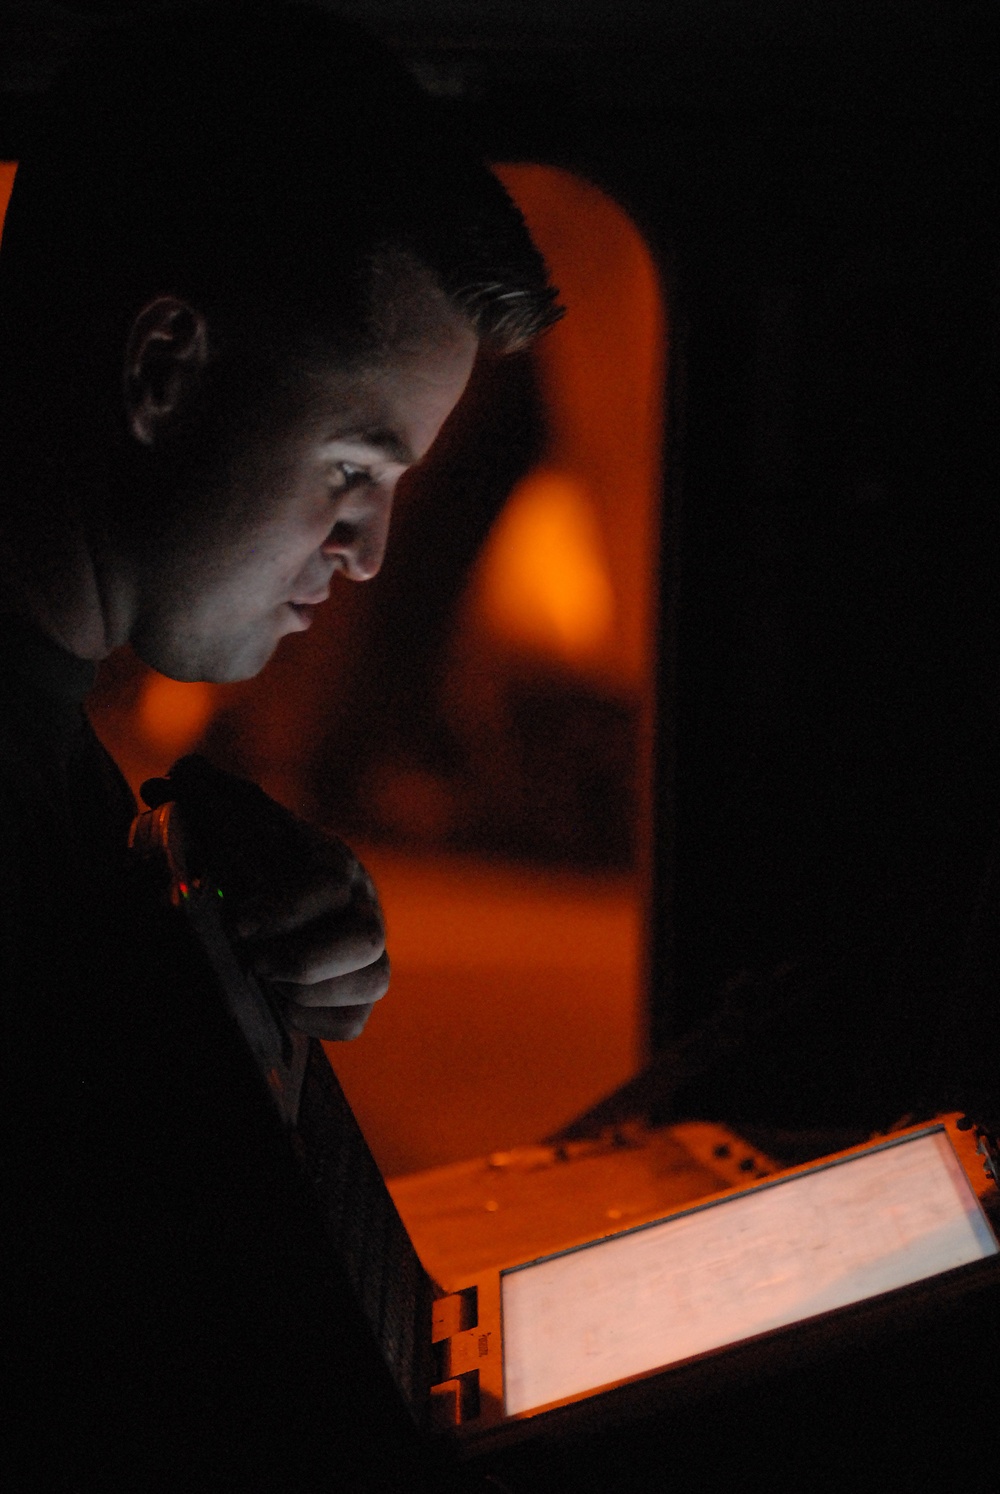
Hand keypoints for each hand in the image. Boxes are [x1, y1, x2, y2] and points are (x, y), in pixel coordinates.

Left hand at [145, 756, 388, 1040]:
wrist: (283, 897)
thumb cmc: (255, 856)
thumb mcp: (236, 822)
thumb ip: (205, 797)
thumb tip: (166, 783)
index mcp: (332, 861)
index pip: (325, 886)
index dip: (286, 909)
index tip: (238, 925)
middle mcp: (362, 906)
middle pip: (365, 940)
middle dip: (307, 960)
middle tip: (254, 964)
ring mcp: (369, 951)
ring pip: (372, 982)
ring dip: (312, 992)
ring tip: (266, 986)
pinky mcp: (361, 993)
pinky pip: (355, 1020)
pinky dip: (319, 1020)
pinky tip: (282, 1008)